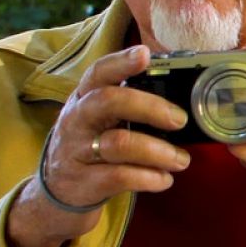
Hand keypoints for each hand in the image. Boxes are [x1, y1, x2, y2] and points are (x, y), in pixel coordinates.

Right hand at [7, 45, 190, 246]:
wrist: (60, 192)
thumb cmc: (94, 146)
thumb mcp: (103, 121)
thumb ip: (132, 107)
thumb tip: (185, 102)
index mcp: (85, 98)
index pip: (99, 73)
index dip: (121, 62)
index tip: (145, 54)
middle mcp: (77, 120)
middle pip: (109, 101)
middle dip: (150, 107)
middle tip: (180, 120)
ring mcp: (76, 151)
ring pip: (119, 143)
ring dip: (159, 151)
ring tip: (182, 160)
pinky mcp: (84, 182)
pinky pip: (119, 177)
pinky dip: (149, 178)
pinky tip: (164, 179)